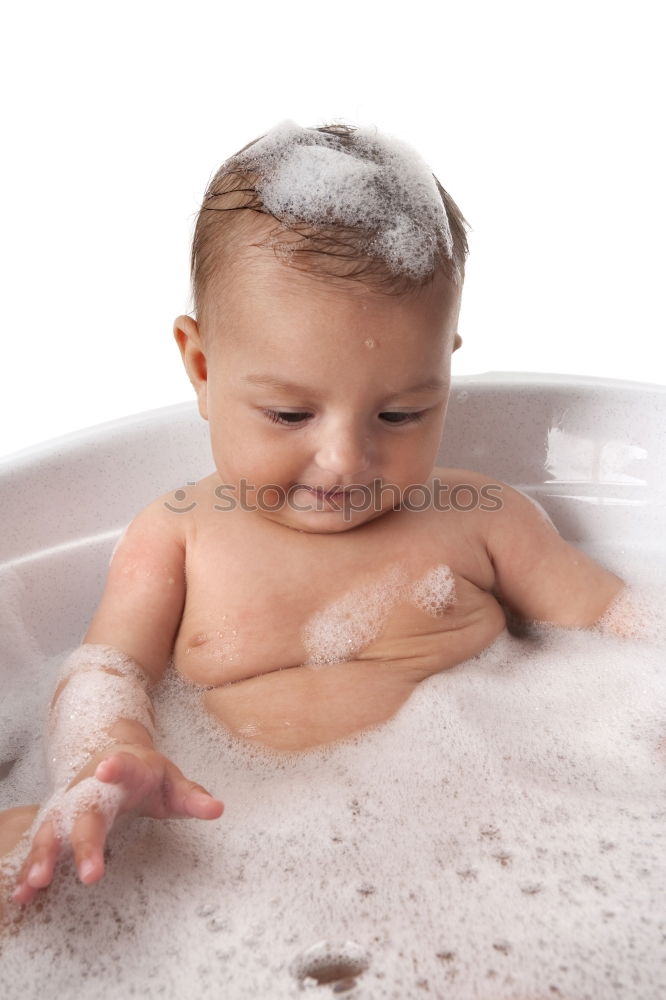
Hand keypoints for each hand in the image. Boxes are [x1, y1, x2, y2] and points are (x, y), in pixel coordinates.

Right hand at [11, 743, 223, 904]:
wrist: (111, 755)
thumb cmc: (145, 773)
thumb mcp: (172, 780)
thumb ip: (192, 797)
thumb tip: (217, 809)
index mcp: (126, 770)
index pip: (123, 766)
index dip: (116, 767)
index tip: (106, 767)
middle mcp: (91, 787)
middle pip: (86, 812)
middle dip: (84, 841)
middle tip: (90, 870)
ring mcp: (71, 805)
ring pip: (54, 828)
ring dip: (45, 855)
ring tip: (37, 882)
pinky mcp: (58, 823)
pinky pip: (41, 846)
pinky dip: (29, 868)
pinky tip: (23, 894)